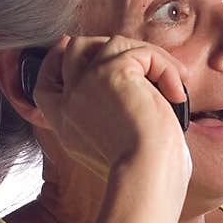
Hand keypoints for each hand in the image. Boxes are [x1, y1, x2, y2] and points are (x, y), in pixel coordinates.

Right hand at [30, 34, 191, 185]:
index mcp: (66, 125)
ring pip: (110, 43)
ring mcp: (86, 84)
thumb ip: (110, 120)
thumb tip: (138, 94)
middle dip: (107, 46)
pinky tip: (176, 94)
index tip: (82, 55)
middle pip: (75, 50)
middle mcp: (69, 103)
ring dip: (146, 56)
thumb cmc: (142, 176)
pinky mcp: (112, 73)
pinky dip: (165, 67)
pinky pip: (142, 53)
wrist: (145, 179)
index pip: (46, 83)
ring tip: (171, 82)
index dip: (59, 61)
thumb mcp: (112, 149)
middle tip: (143, 60)